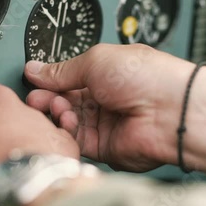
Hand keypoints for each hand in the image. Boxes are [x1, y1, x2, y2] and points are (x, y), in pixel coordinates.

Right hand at [24, 44, 194, 171]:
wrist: (171, 109)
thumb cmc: (147, 77)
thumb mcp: (95, 60)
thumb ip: (63, 69)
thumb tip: (37, 68)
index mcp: (107, 73)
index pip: (70, 77)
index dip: (51, 79)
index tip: (34, 78)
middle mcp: (106, 98)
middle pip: (66, 100)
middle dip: (48, 97)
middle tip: (37, 95)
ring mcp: (106, 122)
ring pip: (69, 121)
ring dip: (57, 113)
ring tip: (53, 104)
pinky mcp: (105, 146)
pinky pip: (77, 141)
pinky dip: (67, 131)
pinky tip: (65, 120)